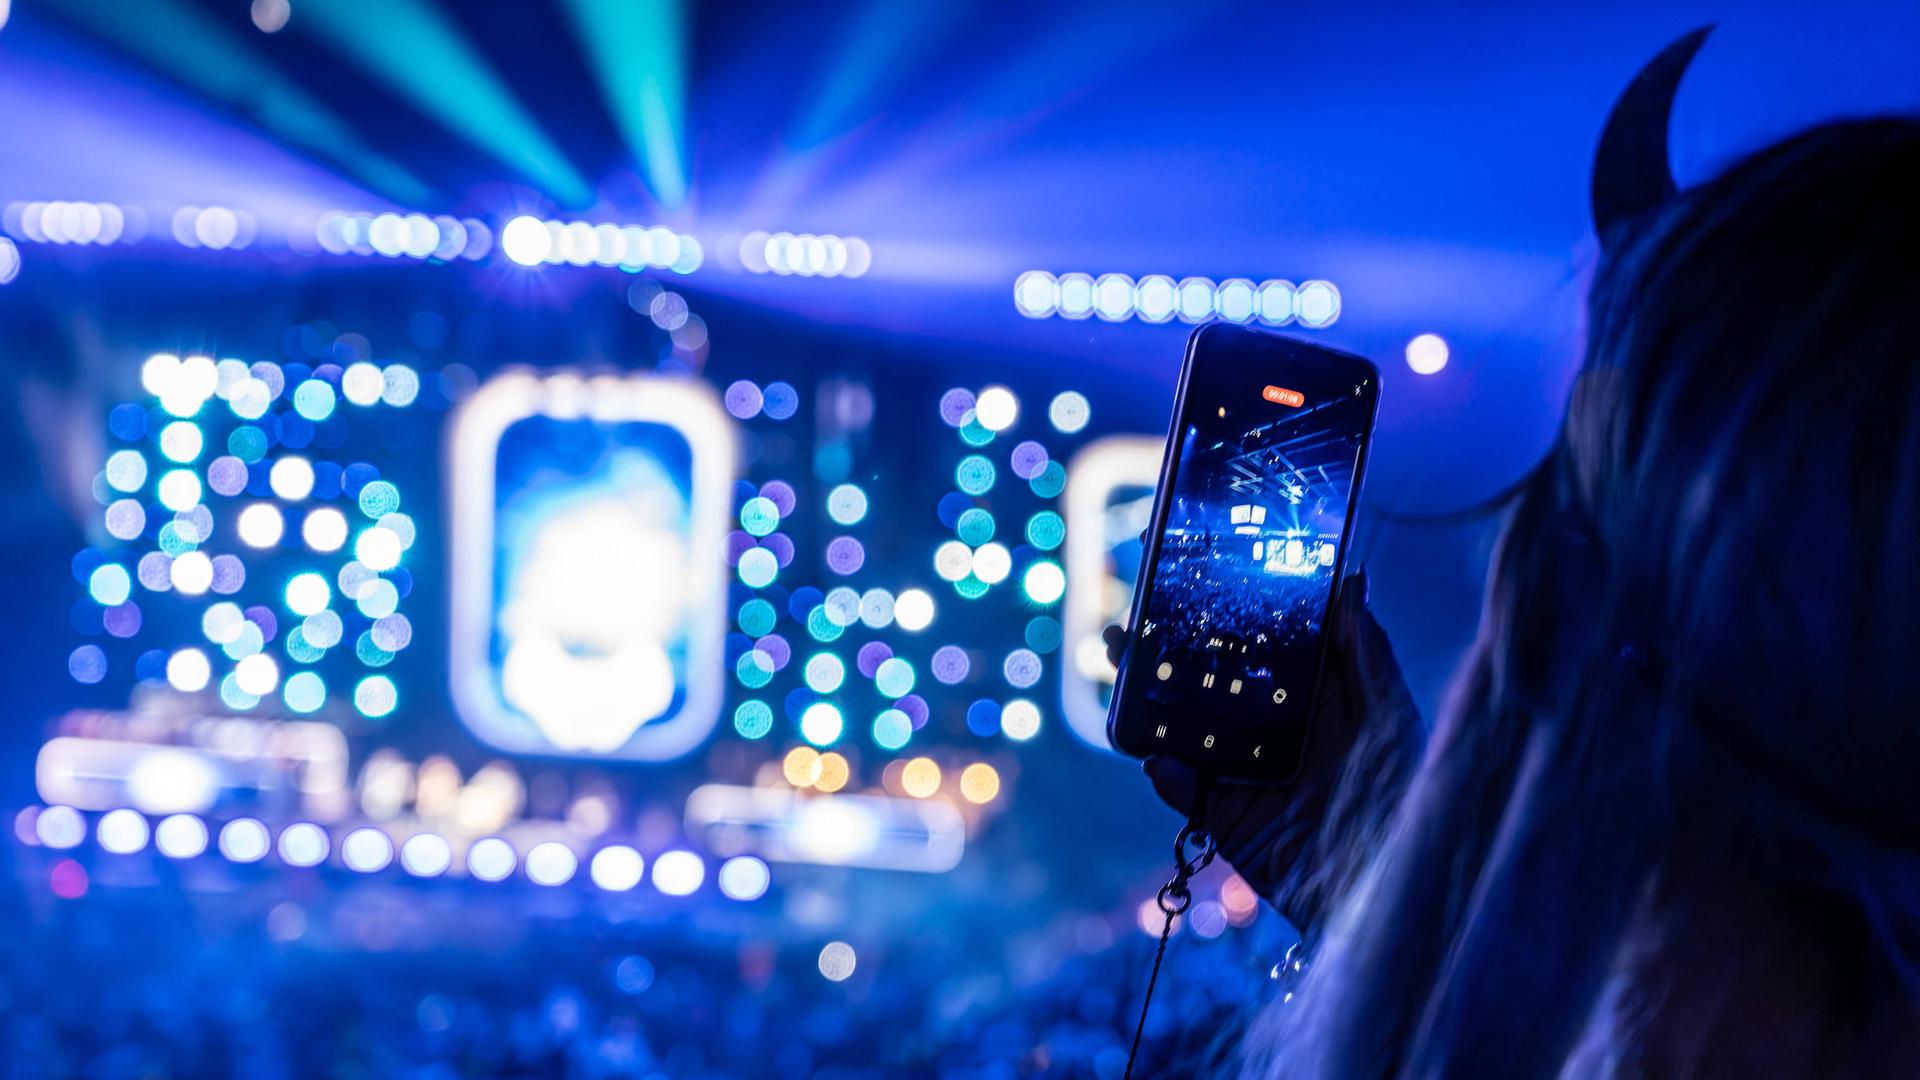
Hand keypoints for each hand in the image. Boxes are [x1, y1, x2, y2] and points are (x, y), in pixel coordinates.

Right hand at [1104, 571, 1422, 934]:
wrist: (1392, 888)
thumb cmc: (1406, 797)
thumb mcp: (1392, 718)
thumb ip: (1366, 654)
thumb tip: (1350, 580)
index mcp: (1314, 700)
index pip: (1261, 646)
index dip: (1225, 614)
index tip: (1189, 580)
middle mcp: (1272, 731)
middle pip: (1207, 684)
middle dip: (1164, 653)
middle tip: (1129, 624)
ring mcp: (1245, 774)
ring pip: (1183, 729)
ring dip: (1145, 701)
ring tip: (1118, 669)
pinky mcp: (1228, 819)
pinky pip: (1186, 792)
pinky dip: (1167, 775)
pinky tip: (1159, 758)